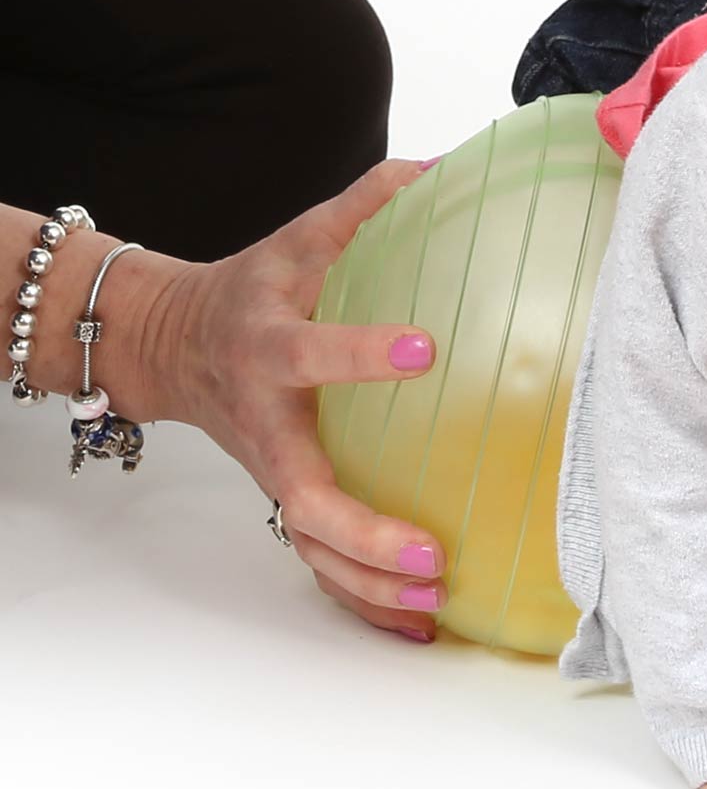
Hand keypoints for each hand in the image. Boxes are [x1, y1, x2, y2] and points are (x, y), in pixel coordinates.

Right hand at [141, 159, 450, 640]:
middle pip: (301, 493)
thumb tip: (451, 166)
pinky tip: (420, 622)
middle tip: (434, 550)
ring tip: (437, 597)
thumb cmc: (258, 286)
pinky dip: (362, 600)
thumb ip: (373, 201)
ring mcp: (273, 470)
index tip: (423, 350)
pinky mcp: (283, 498)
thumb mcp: (304, 235)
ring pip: (309, 546)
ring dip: (368, 584)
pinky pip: (318, 562)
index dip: (358, 351)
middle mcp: (269, 420)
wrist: (173, 340)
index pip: (310, 350)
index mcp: (272, 346)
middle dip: (363, 530)